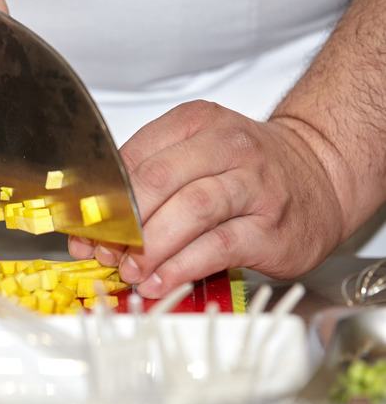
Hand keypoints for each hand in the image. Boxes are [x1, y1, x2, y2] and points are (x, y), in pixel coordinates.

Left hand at [69, 100, 343, 297]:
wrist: (318, 176)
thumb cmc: (246, 169)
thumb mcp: (194, 155)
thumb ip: (144, 184)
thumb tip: (91, 232)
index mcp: (196, 122)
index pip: (133, 157)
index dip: (102, 197)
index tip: (84, 226)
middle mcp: (228, 147)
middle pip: (157, 181)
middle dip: (123, 223)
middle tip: (106, 251)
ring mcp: (254, 185)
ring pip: (190, 210)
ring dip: (151, 246)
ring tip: (131, 270)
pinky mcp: (271, 227)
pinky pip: (218, 246)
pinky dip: (182, 267)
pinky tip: (161, 280)